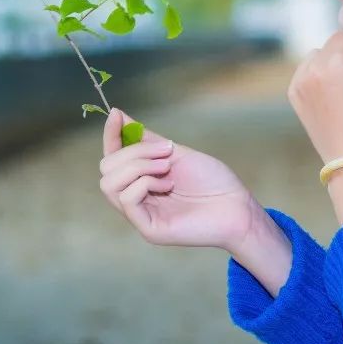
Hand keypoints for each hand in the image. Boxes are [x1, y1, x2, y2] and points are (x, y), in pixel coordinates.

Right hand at [99, 107, 256, 250]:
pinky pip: (127, 200)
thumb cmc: (212, 181)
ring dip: (138, 167)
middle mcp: (136, 198)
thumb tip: (120, 116)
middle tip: (165, 153)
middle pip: (106, 169)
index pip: (111, 157)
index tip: (116, 114)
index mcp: (141, 179)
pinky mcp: (149, 229)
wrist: (237, 205)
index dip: (110, 135)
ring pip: (110, 185)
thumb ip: (146, 139)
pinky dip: (144, 184)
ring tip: (167, 168)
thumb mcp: (176, 152)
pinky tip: (168, 185)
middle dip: (133, 152)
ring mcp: (140, 215)